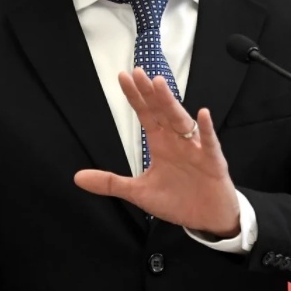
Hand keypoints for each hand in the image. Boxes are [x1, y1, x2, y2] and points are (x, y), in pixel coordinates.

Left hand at [74, 68, 240, 236]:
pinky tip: (202, 114)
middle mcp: (177, 140)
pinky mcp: (212, 161)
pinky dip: (206, 129)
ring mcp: (195, 148)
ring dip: (170, 103)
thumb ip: (110, 182)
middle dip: (149, 92)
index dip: (135, 96)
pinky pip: (209, 142)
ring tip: (160, 84)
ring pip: (181, 120)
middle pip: (161, 111)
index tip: (123, 76)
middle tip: (138, 72)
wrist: (207, 218)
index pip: (145, 114)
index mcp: (161, 143)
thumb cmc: (178, 200)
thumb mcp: (139, 192)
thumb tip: (78, 177)